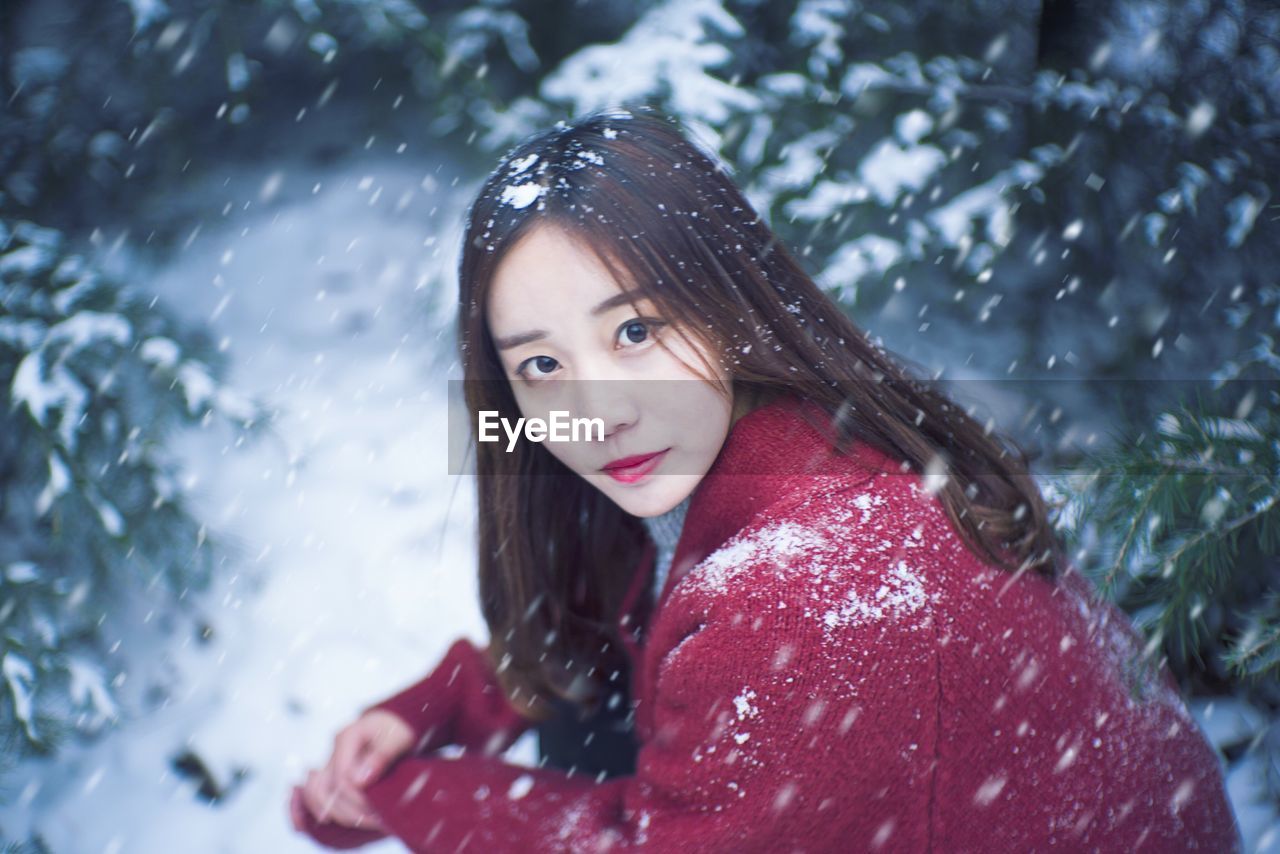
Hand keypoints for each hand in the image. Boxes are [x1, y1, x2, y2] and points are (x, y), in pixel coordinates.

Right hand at [293, 709, 415, 831]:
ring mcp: (331, 761)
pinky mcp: (333, 772)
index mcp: (347, 737)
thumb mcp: (397, 738)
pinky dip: (314, 807)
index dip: (357, 798)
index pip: (342, 777)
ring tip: (363, 822)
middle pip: (325, 789)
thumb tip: (359, 781)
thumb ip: (380, 756)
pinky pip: (315, 792)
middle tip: (375, 821)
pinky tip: (322, 822)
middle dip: (347, 811)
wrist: (395, 723)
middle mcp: (334, 750)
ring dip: (336, 813)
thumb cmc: (398, 729)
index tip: (378, 810)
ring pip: (316, 792)